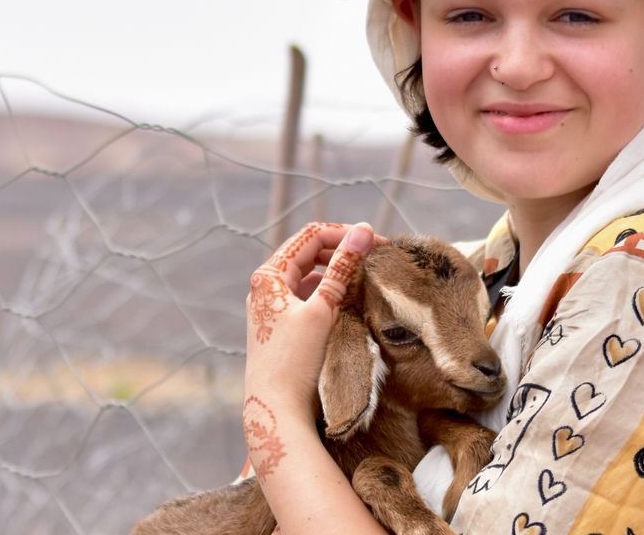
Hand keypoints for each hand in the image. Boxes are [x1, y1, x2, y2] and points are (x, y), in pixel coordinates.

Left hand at [243, 222, 376, 476]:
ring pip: (312, 276)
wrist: (276, 412)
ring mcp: (274, 307)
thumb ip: (343, 268)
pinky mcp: (283, 326)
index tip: (377, 243)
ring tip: (367, 278)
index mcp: (269, 275)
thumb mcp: (322, 310)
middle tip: (377, 258)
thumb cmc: (294, 362)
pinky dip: (331, 294)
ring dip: (339, 273)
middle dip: (344, 251)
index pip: (311, 236)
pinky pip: (310, 297)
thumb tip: (364, 230)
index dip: (345, 234)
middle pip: (310, 253)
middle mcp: (266, 287)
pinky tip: (351, 301)